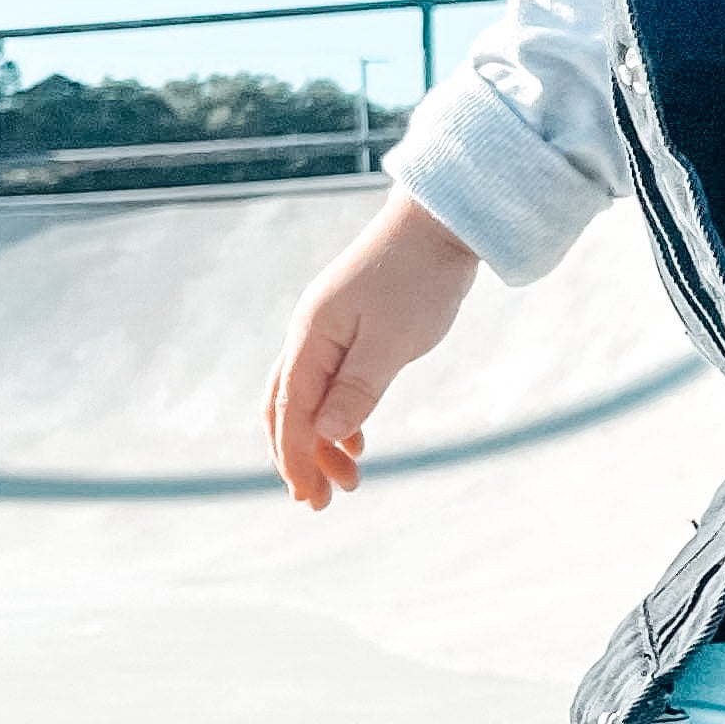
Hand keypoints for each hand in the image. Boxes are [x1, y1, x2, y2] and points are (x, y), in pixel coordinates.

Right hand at [262, 192, 479, 505]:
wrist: (438, 221)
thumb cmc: (420, 278)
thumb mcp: (394, 341)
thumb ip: (358, 388)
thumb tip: (323, 434)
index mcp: (312, 337)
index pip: (290, 411)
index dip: (294, 459)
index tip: (307, 500)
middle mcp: (309, 333)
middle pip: (286, 407)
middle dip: (298, 457)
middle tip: (320, 502)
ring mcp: (327, 327)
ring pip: (307, 396)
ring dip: (321, 441)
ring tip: (349, 478)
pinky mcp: (349, 324)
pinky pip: (329, 380)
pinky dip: (336, 415)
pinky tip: (356, 441)